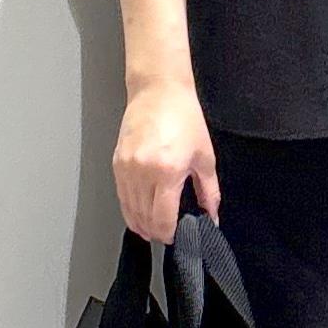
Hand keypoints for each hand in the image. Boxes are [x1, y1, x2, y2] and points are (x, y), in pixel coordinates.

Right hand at [113, 83, 220, 242]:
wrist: (159, 91)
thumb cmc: (184, 118)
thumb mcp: (205, 158)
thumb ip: (209, 192)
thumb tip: (211, 216)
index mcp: (167, 172)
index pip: (162, 218)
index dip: (168, 233)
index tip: (175, 236)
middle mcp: (143, 172)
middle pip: (144, 217)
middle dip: (155, 231)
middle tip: (165, 234)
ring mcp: (127, 167)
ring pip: (129, 208)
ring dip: (140, 223)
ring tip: (151, 229)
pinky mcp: (117, 162)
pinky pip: (121, 194)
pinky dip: (129, 208)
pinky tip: (138, 213)